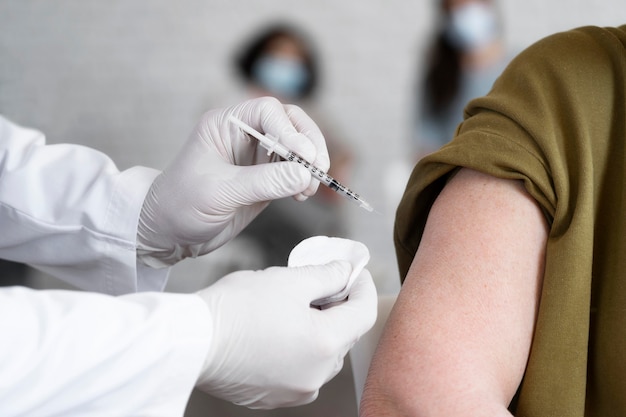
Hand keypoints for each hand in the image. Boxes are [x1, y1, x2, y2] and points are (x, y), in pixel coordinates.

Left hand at [136, 97, 329, 267]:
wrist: (169, 233)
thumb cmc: (181, 204)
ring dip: (309, 165)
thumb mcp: (221, 192)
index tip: (304, 155)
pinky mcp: (266, 179)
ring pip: (296, 147)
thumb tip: (303, 175)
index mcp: (225, 124)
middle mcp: (244, 134)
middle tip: (318, 168)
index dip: (290, 129)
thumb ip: (264, 182)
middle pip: (289, 123)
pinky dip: (304, 180)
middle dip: (308, 144)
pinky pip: (294, 172)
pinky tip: (303, 194)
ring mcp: (257, 157)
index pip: (267, 111)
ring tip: (309, 188)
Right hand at [195, 262, 377, 408]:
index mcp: (326, 344)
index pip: (364, 313)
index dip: (362, 286)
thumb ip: (326, 275)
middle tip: (326, 283)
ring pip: (323, 355)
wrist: (191, 341)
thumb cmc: (235, 309)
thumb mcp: (289, 280)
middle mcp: (316, 375)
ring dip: (320, 331)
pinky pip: (300, 371)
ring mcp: (295, 390)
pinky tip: (280, 332)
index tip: (355, 272)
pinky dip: (299, 351)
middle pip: (344, 335)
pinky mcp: (274, 397)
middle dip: (340, 307)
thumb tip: (344, 272)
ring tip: (298, 307)